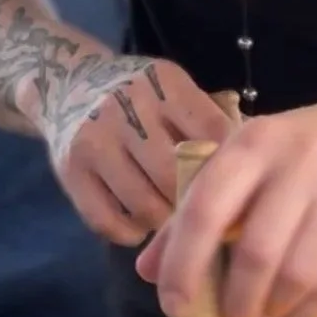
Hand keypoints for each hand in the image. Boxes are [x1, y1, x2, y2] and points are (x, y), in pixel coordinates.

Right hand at [45, 55, 229, 245]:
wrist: (67, 84)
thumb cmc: (137, 94)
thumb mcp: (172, 89)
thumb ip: (204, 122)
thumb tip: (249, 169)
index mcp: (163, 84)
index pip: (211, 132)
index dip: (228, 167)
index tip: (236, 186)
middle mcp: (126, 109)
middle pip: (176, 175)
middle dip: (195, 203)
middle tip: (206, 215)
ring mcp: (94, 141)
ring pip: (145, 205)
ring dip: (165, 223)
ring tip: (174, 221)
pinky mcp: (70, 172)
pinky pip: (108, 222)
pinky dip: (131, 232)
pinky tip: (141, 224)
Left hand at [134, 97, 316, 316]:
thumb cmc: (305, 148)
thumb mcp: (249, 162)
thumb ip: (198, 210)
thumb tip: (151, 270)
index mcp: (253, 145)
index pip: (207, 207)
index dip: (184, 263)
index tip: (176, 307)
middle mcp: (297, 164)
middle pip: (257, 252)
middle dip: (235, 303)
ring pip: (297, 274)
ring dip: (271, 314)